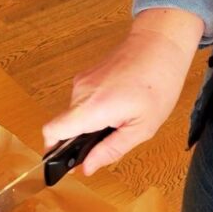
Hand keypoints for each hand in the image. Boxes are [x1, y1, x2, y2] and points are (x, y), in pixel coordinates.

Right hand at [42, 8, 202, 174]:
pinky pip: (84, 100)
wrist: (160, 44)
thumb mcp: (142, 128)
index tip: (64, 160)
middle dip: (83, 137)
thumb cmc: (158, 82)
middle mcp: (80, 92)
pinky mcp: (86, 75)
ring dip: (93, 121)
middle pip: (66, 126)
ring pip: (76, 113)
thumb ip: (110, 150)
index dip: (53, 149)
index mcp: (92, 108)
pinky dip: (97, 108)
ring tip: (122, 115)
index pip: (52, 131)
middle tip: (113, 135)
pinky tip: (119, 103)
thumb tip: (87, 168)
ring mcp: (82, 81)